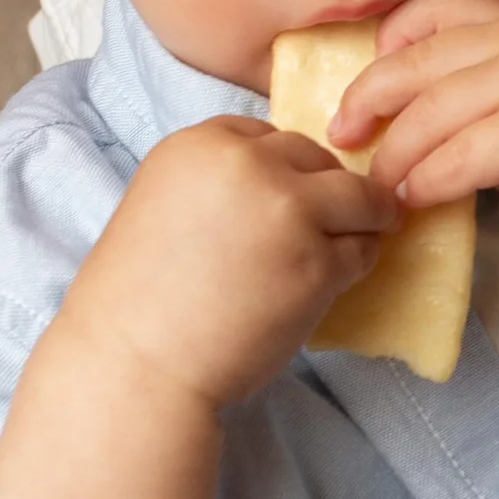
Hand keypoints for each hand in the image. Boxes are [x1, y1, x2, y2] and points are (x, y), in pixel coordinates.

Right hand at [67, 115, 392, 415]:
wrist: (135, 363)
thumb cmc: (140, 299)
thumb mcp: (165, 206)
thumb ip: (219, 185)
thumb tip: (283, 184)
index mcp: (199, 144)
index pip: (266, 135)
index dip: (280, 169)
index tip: (279, 200)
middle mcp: (248, 165)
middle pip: (315, 157)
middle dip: (321, 191)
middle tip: (318, 227)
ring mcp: (289, 211)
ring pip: (357, 197)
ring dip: (360, 221)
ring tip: (345, 247)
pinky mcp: (319, 262)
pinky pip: (363, 250)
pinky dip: (356, 265)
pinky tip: (328, 285)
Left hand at [337, 0, 498, 423]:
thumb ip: (476, 94)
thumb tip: (394, 111)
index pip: (435, 6)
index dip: (388, 42)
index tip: (369, 88)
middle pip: (416, 61)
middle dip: (369, 103)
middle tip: (345, 138)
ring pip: (427, 115)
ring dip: (394, 158)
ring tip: (383, 188)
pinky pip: (453, 158)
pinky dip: (425, 185)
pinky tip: (418, 203)